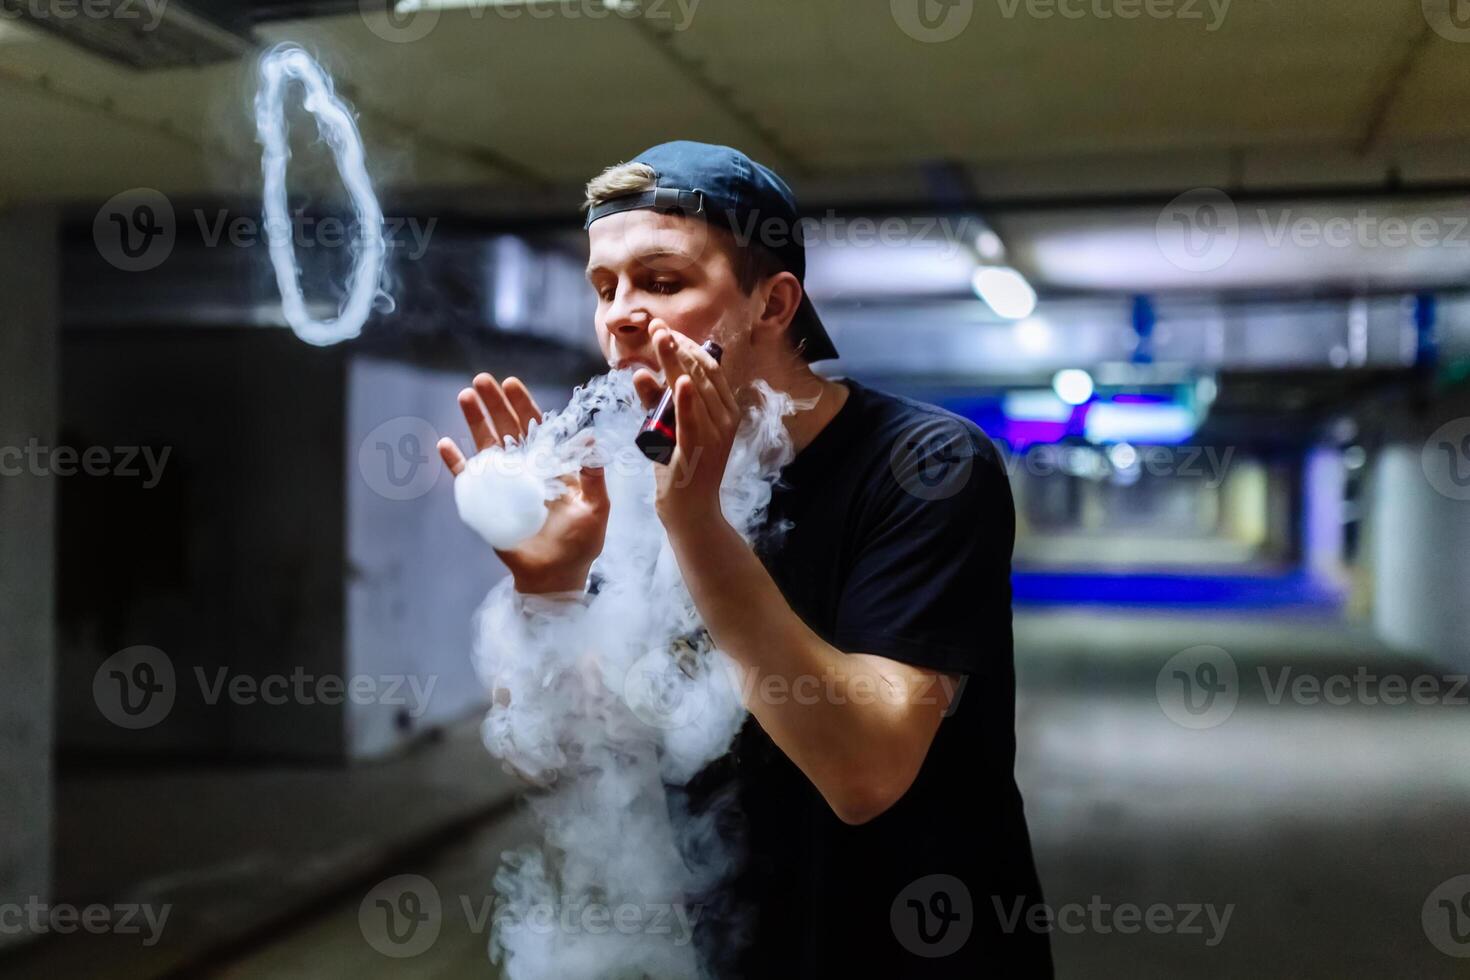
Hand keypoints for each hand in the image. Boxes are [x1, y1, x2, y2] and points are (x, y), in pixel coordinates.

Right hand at [438, 373, 608, 593]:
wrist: (556, 575)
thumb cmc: (581, 542)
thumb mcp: (596, 507)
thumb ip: (593, 475)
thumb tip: (591, 439)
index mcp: (550, 464)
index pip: (536, 427)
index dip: (524, 404)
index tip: (512, 384)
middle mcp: (525, 468)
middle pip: (507, 428)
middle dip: (495, 403)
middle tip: (482, 379)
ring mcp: (503, 484)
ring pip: (486, 445)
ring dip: (475, 421)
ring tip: (465, 396)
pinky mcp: (487, 503)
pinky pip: (467, 479)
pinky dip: (455, 463)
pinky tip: (445, 443)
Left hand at [632, 323, 739, 533]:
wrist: (691, 512)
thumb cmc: (679, 468)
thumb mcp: (668, 428)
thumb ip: (656, 402)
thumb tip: (640, 373)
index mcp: (725, 410)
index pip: (709, 368)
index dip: (687, 345)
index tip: (665, 329)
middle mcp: (726, 419)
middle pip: (703, 372)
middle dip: (678, 346)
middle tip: (656, 326)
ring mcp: (715, 434)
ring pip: (696, 389)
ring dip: (676, 361)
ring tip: (659, 339)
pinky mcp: (699, 450)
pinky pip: (693, 421)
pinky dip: (688, 400)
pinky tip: (682, 380)